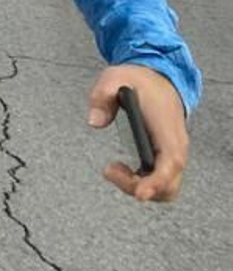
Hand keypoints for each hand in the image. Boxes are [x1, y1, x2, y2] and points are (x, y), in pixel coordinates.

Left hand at [88, 64, 188, 201]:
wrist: (158, 77)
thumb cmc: (139, 80)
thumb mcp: (114, 78)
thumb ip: (102, 97)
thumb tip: (94, 121)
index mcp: (168, 129)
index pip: (170, 163)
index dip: (157, 182)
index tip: (140, 193)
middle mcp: (176, 146)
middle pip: (169, 185)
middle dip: (140, 187)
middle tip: (110, 170)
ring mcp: (173, 153)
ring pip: (166, 188)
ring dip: (139, 186)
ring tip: (113, 168)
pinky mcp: (166, 156)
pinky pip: (161, 180)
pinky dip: (142, 182)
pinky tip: (121, 169)